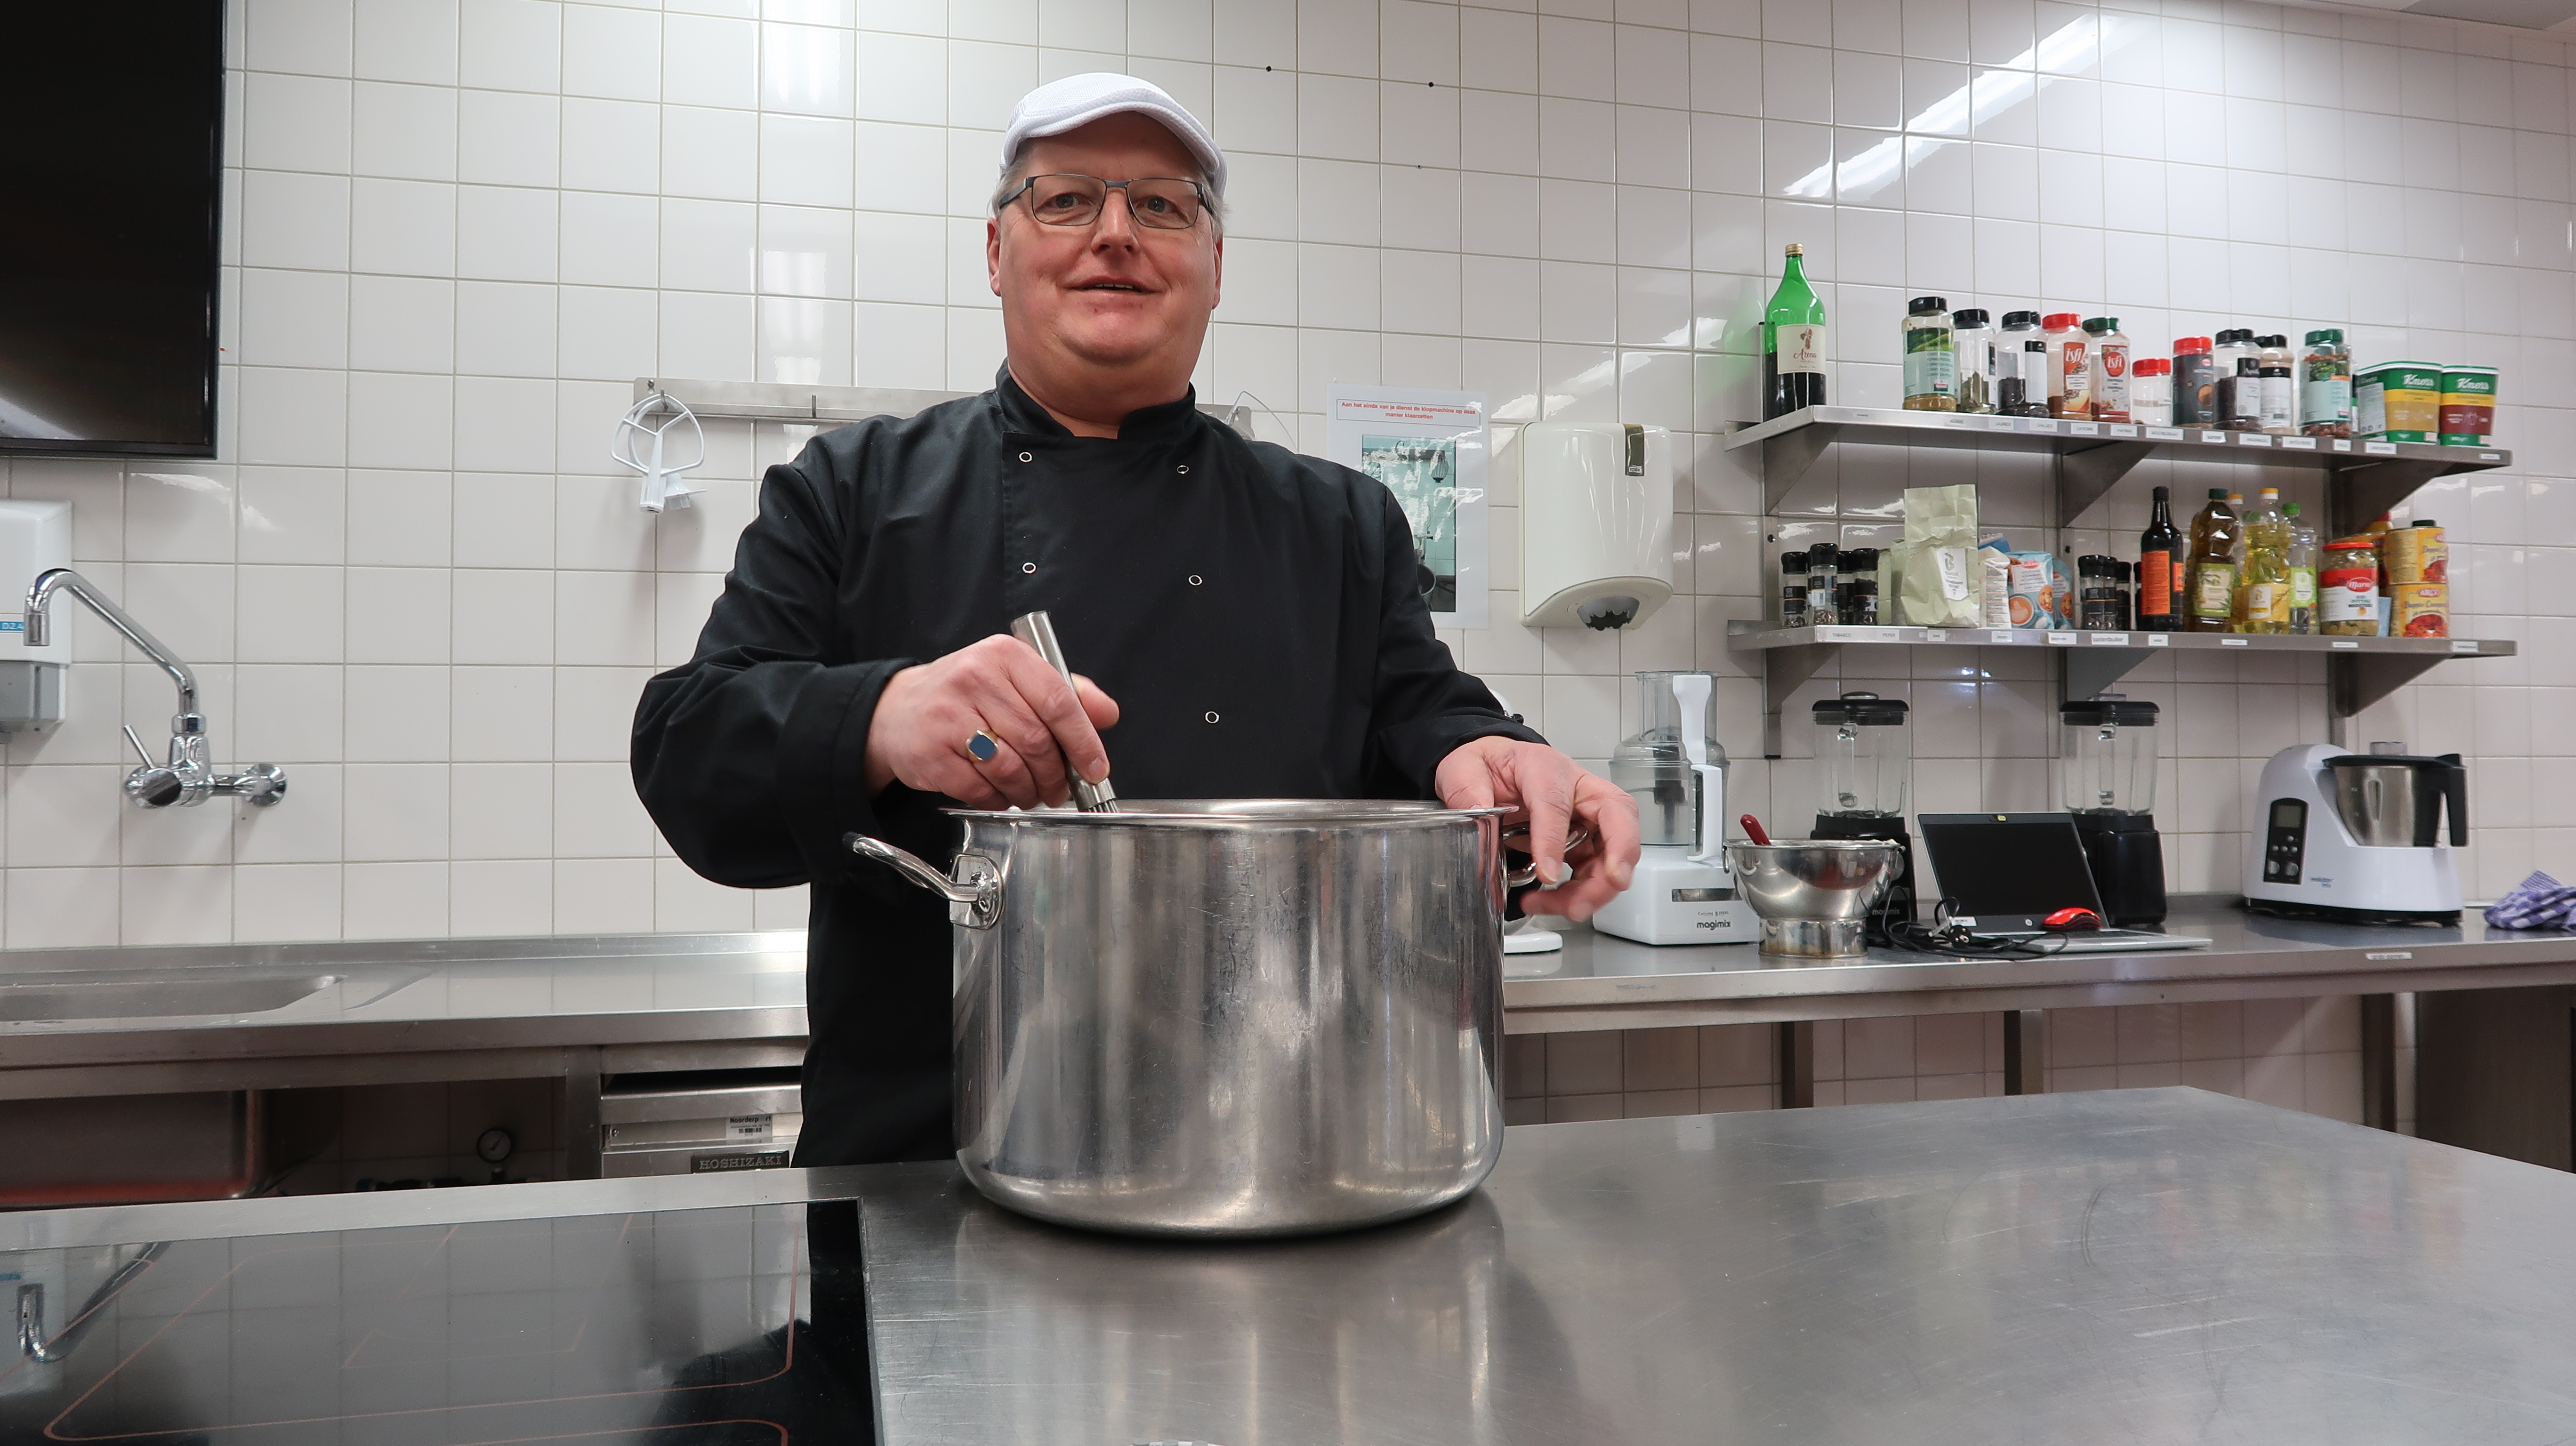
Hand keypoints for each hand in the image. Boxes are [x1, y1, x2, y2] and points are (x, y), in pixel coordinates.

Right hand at [863, 635, 1119, 808]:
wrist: (897, 710)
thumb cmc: (967, 695)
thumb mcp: (1015, 678)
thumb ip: (1066, 692)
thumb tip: (1107, 714)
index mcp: (1004, 655)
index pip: (1057, 700)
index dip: (1083, 741)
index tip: (1095, 768)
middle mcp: (974, 678)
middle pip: (1036, 740)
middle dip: (1056, 775)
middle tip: (1060, 789)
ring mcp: (948, 716)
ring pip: (1010, 768)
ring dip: (1029, 791)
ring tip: (1032, 793)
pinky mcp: (931, 753)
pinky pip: (980, 789)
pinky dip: (998, 799)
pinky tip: (1000, 794)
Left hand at [1435, 737, 1639, 920]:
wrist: (1495, 767)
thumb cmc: (1487, 766)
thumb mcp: (1464, 766)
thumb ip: (1466, 786)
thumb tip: (1476, 810)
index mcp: (1544, 767)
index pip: (1557, 802)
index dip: (1554, 839)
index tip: (1547, 873)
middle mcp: (1576, 788)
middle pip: (1617, 814)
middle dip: (1621, 852)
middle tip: (1612, 883)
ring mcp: (1586, 815)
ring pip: (1612, 850)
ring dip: (1596, 886)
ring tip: (1562, 908)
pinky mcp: (1586, 840)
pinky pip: (1595, 870)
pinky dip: (1580, 893)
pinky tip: (1548, 902)